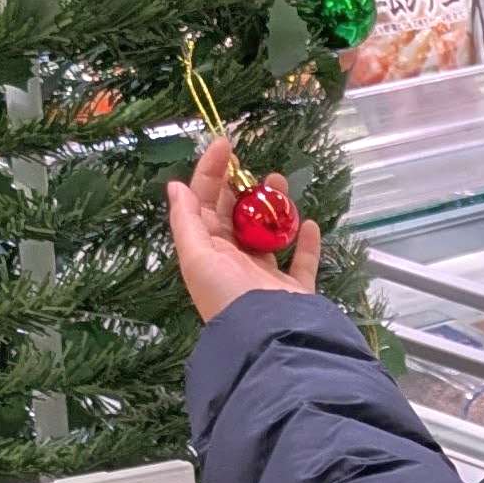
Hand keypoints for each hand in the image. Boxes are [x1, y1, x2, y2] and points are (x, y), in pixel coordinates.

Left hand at [169, 134, 321, 325]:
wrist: (267, 337)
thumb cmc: (226, 296)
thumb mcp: (196, 255)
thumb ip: (186, 220)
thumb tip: (175, 186)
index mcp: (207, 253)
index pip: (205, 205)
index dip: (212, 172)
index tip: (225, 145)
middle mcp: (234, 262)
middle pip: (237, 216)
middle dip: (244, 187)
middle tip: (254, 166)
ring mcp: (265, 277)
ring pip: (269, 232)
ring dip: (275, 206)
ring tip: (281, 183)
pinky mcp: (293, 290)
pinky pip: (303, 262)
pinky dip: (307, 242)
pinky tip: (308, 223)